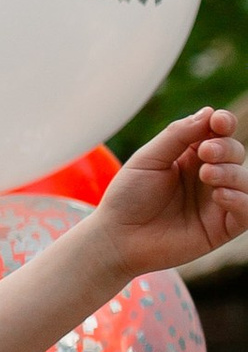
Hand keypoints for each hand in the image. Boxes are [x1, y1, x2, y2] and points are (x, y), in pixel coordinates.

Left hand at [91, 108, 246, 279]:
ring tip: (207, 174)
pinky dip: (241, 200)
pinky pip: (247, 211)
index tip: (219, 122)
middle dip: (225, 148)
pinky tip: (220, 195)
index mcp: (190, 155)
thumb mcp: (148, 159)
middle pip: (234, 152)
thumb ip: (177, 136)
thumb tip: (209, 112)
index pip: (219, 132)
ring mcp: (216, 201)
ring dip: (231, 172)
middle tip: (205, 152)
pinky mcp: (221, 228)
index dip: (224, 123)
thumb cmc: (128, 197)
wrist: (116, 239)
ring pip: (244, 179)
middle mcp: (207, 175)